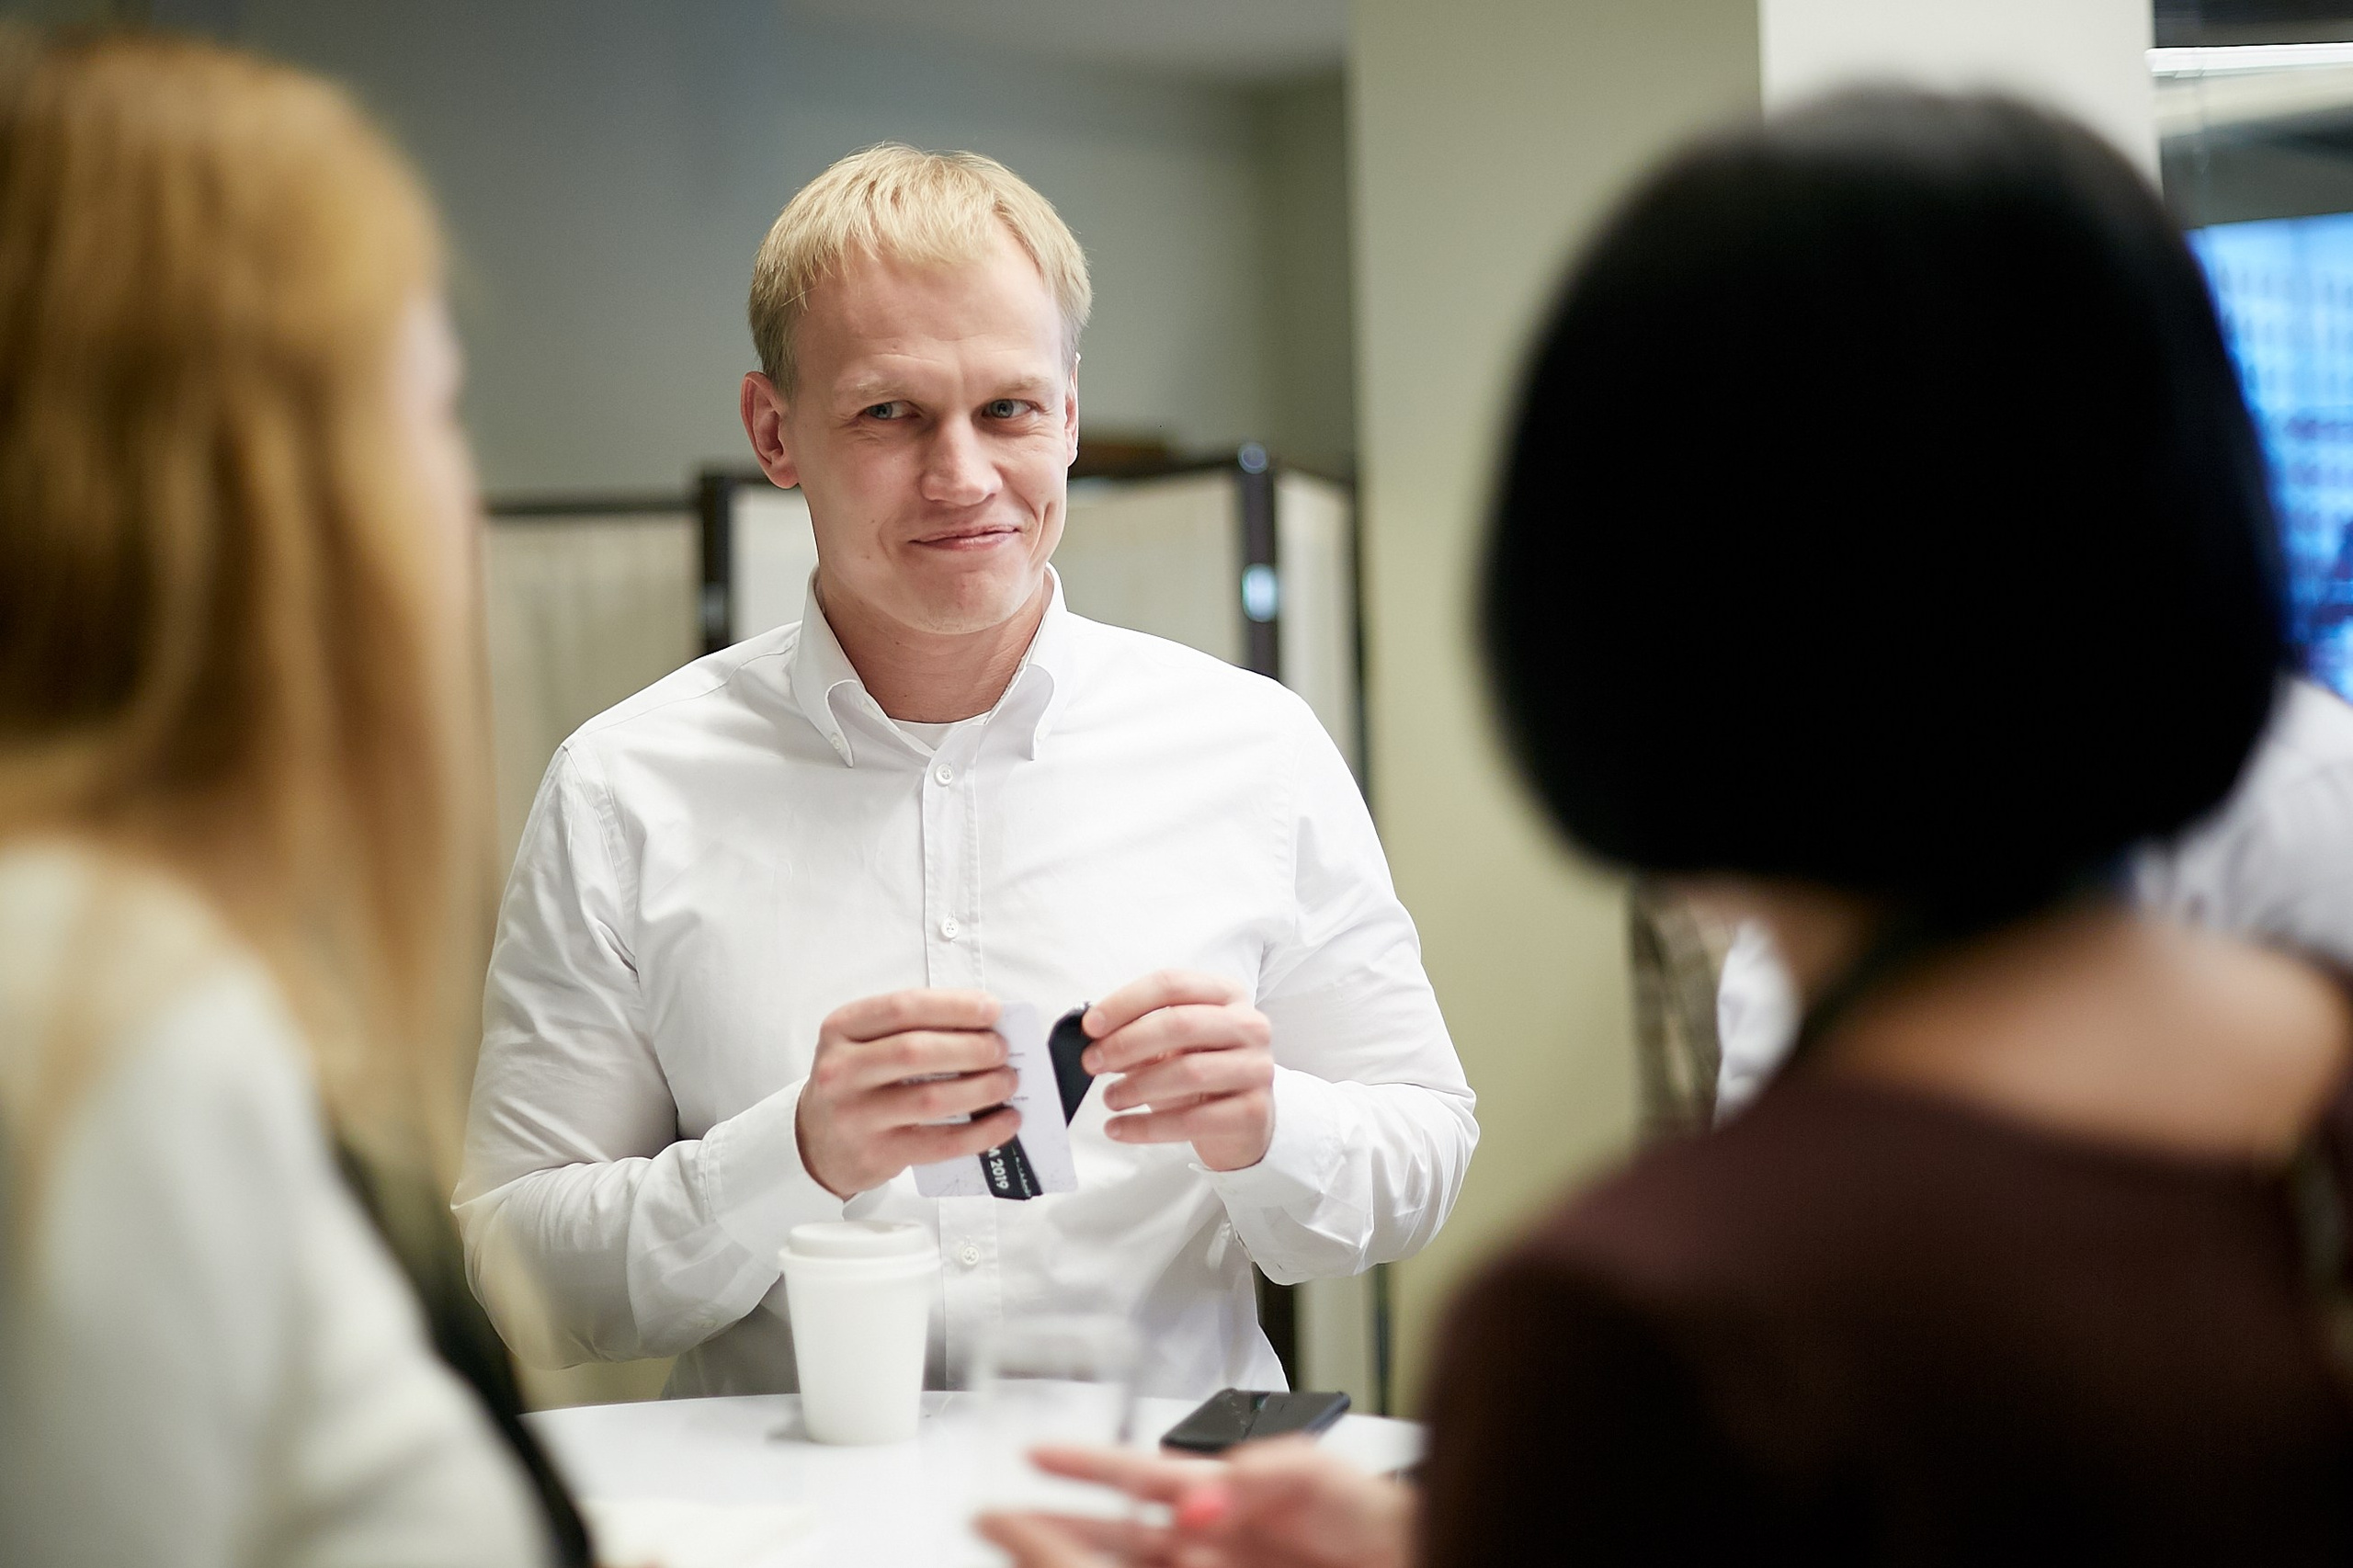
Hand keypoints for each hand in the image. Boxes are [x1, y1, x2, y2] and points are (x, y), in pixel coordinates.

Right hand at [794, 989, 1020, 1198]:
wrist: (817, 1142)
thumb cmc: (855, 1084)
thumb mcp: (864, 1043)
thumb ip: (913, 1027)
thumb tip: (983, 1026)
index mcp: (841, 1029)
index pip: (902, 1008)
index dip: (953, 1006)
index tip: (990, 1009)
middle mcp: (841, 1071)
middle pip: (916, 1051)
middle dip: (971, 1047)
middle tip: (1000, 1050)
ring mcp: (856, 1116)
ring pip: (931, 1099)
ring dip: (982, 1088)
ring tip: (1007, 1081)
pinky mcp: (877, 1154)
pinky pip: (941, 1143)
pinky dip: (982, 1131)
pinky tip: (1005, 1120)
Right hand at [974, 1438, 1413, 1567]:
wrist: (1433, 1555)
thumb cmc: (1386, 1519)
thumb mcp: (1319, 1475)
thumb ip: (1259, 1471)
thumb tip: (1199, 1489)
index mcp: (1230, 1492)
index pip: (1141, 1476)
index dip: (1088, 1464)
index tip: (1037, 1452)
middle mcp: (1215, 1539)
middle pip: (1119, 1535)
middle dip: (1056, 1523)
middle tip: (995, 1516)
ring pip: (1134, 1567)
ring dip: (1081, 1555)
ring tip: (1027, 1544)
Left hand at [1084, 971, 1274, 1171]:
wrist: (1245, 1121)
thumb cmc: (1203, 1073)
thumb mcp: (1173, 1045)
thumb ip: (1139, 1034)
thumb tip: (1096, 1040)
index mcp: (1227, 995)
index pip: (1172, 985)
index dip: (1125, 1002)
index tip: (1091, 1025)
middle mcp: (1249, 1025)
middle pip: (1180, 1023)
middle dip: (1127, 1043)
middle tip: (1093, 1062)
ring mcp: (1256, 1068)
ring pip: (1188, 1072)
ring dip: (1136, 1087)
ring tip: (1109, 1098)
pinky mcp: (1252, 1112)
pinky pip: (1192, 1120)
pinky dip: (1147, 1127)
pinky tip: (1119, 1128)